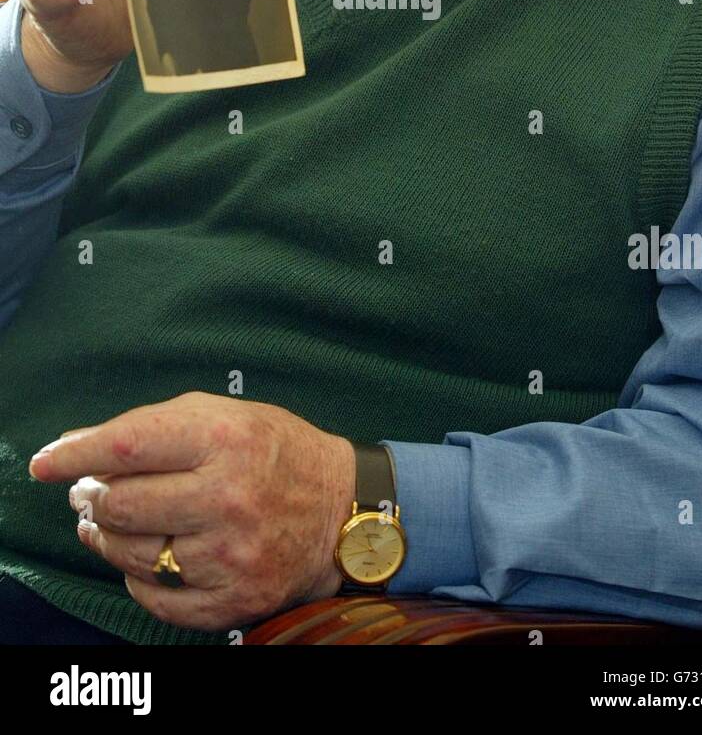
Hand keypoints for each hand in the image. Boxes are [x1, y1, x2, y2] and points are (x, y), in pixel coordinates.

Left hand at [28, 392, 355, 632]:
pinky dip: (138, 580)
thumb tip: (78, 448)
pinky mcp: (233, 599)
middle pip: (121, 504)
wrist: (343, 510)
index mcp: (223, 439)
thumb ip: (154, 425)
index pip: (128, 445)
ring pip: (131, 554)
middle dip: (91, 498)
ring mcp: (229, 554)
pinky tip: (145, 558)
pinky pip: (156, 599)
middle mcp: (226, 497)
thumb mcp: (224, 415)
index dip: (77, 455)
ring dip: (107, 538)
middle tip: (89, 492)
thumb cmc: (275, 452)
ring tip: (108, 522)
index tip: (46, 463)